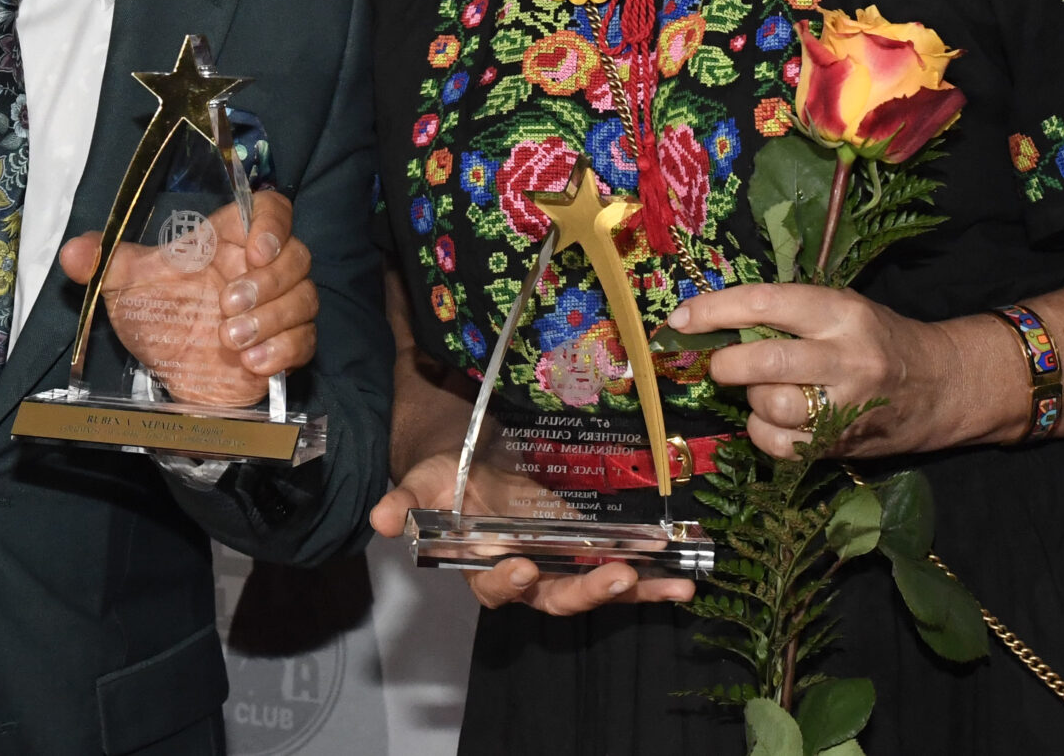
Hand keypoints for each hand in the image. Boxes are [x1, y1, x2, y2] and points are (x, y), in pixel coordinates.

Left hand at [58, 190, 316, 402]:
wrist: (169, 372)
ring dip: (273, 319)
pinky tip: (251, 362)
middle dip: (267, 284)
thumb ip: (103, 263)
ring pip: (306, 298)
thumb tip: (72, 253)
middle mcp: (260, 269)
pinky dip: (283, 350)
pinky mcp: (287, 344)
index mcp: (229, 240)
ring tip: (231, 341)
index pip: (271, 210)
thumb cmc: (157, 317)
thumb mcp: (124, 286)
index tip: (254, 251)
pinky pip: (306, 339)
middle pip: (297, 256)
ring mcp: (278, 306)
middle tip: (227, 307)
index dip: (273, 225)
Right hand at [368, 451, 696, 613]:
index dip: (507, 581)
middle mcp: (523, 576)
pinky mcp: (586, 550)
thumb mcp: (422, 481)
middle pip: (556, 597)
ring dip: (635, 591)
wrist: (475, 467)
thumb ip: (404, 502)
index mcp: (480, 565)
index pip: (493, 585)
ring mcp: (558, 566)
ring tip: (672, 585)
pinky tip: (682, 576)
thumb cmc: (445, 480)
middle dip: (588, 590)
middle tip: (620, 576)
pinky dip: (652, 578)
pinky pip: (621, 570)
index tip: (522, 566)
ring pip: (595, 589)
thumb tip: (381, 519)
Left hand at [670, 283, 1006, 458]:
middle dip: (725, 364)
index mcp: (840, 311)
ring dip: (751, 398)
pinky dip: (763, 433)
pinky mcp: (842, 444)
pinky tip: (774, 421)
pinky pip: (779, 444)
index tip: (681, 319)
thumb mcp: (841, 309)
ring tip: (763, 390)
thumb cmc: (878, 339)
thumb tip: (709, 322)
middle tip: (718, 364)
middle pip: (763, 362)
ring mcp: (846, 404)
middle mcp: (845, 356)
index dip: (715, 310)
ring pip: (769, 405)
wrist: (943, 385)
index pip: (766, 303)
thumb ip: (785, 314)